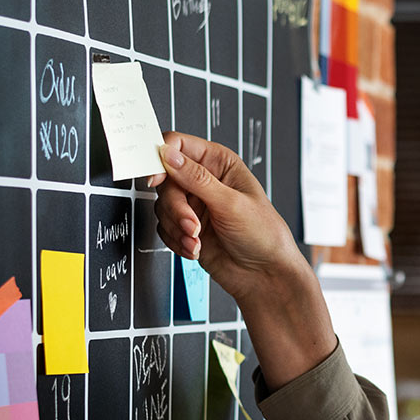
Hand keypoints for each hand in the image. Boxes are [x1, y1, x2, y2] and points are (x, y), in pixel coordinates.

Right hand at [150, 131, 308, 303]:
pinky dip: (176, 241)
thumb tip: (168, 156)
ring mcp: (194, 205)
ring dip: (177, 228)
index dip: (162, 158)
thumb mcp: (231, 203)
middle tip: (192, 225)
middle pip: (165, 181)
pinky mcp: (186, 228)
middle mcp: (204, 180)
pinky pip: (164, 228)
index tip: (155, 180)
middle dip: (176, 208)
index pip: (179, 145)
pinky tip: (196, 248)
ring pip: (163, 207)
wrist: (264, 274)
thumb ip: (196, 178)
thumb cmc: (263, 234)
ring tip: (197, 240)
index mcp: (219, 162)